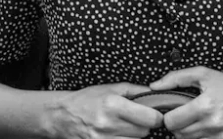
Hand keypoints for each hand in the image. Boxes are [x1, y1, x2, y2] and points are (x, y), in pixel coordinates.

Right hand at [49, 82, 163, 138]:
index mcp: (113, 105)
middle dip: (144, 125)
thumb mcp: (112, 88)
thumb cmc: (89, 99)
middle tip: (136, 119)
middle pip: (144, 132)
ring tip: (125, 127)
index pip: (149, 118)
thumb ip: (136, 91)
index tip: (155, 114)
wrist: (64, 115)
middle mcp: (108, 124)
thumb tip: (157, 93)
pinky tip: (119, 134)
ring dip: (135, 136)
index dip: (156, 116)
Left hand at [149, 67, 222, 138]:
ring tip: (198, 122)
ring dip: (190, 134)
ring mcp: (220, 137)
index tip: (174, 112)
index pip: (171, 122)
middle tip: (186, 117)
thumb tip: (154, 86)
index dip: (169, 117)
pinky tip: (208, 130)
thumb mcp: (204, 74)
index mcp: (204, 105)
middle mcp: (211, 124)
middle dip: (178, 126)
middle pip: (179, 135)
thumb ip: (176, 78)